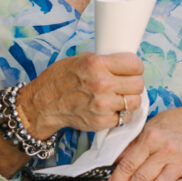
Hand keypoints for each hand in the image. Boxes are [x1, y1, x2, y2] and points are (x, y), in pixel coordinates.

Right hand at [21, 52, 144, 136]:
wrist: (43, 105)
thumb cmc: (60, 79)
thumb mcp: (81, 59)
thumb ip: (106, 61)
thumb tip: (127, 64)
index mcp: (97, 64)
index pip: (136, 64)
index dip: (134, 67)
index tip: (130, 69)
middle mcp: (101, 84)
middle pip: (139, 84)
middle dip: (133, 83)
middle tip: (124, 84)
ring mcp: (102, 105)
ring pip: (135, 101)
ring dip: (129, 99)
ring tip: (118, 96)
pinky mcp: (102, 121)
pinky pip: (125, 117)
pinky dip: (121, 114)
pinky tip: (110, 108)